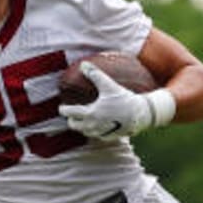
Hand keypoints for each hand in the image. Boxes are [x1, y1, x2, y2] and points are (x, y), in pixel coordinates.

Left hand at [58, 62, 175, 139]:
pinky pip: (96, 135)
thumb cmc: (123, 99)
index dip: (63, 110)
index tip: (62, 107)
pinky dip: (94, 130)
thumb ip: (95, 74)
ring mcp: (100, 133)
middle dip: (71, 120)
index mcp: (90, 113)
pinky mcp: (108, 137)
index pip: (70, 113)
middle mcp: (92, 126)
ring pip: (85, 132)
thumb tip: (83, 64)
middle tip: (72, 114)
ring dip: (82, 126)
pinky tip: (98, 124)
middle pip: (74, 126)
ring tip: (84, 118)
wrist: (140, 115)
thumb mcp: (109, 85)